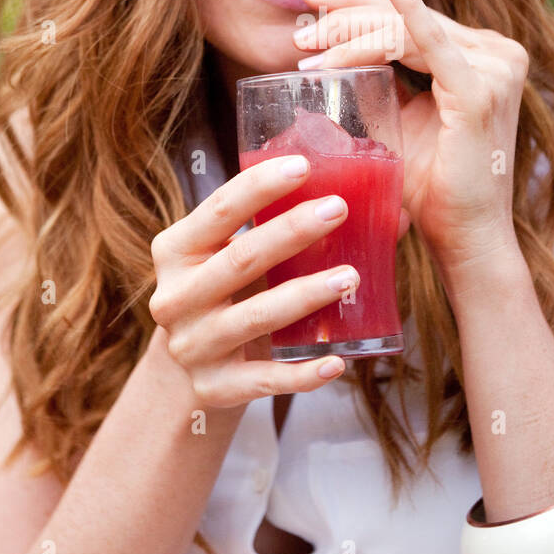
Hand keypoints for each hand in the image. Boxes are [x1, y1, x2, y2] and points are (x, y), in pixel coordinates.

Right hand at [148, 157, 364, 403]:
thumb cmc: (226, 292)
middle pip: (240, 259)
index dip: (259, 186)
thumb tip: (377, 206)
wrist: (193, 366)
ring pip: (257, 318)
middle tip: (339, 209)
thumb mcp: (230, 255)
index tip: (303, 165)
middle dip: (292, 232)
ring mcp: (193, 346)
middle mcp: (175, 298)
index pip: (218, 210)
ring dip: (307, 295)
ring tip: (351, 276)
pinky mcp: (214, 388)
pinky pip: (265, 381)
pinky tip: (337, 361)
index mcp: (175, 252)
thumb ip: (277, 228)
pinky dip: (303, 373)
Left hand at [293, 0, 528, 267]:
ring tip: (308, 46)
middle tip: (302, 19)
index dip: (361, 3)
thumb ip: (382, 89)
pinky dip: (405, 12)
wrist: (466, 239)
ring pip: (404, 32)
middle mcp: (496, 54)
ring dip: (350, 34)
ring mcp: (494, 68)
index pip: (411, 19)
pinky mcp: (480, 89)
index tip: (315, 0)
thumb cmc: (434, 190)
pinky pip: (431, 43)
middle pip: (407, 18)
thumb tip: (331, 64)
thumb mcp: (401, 124)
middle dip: (348, 13)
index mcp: (480, 57)